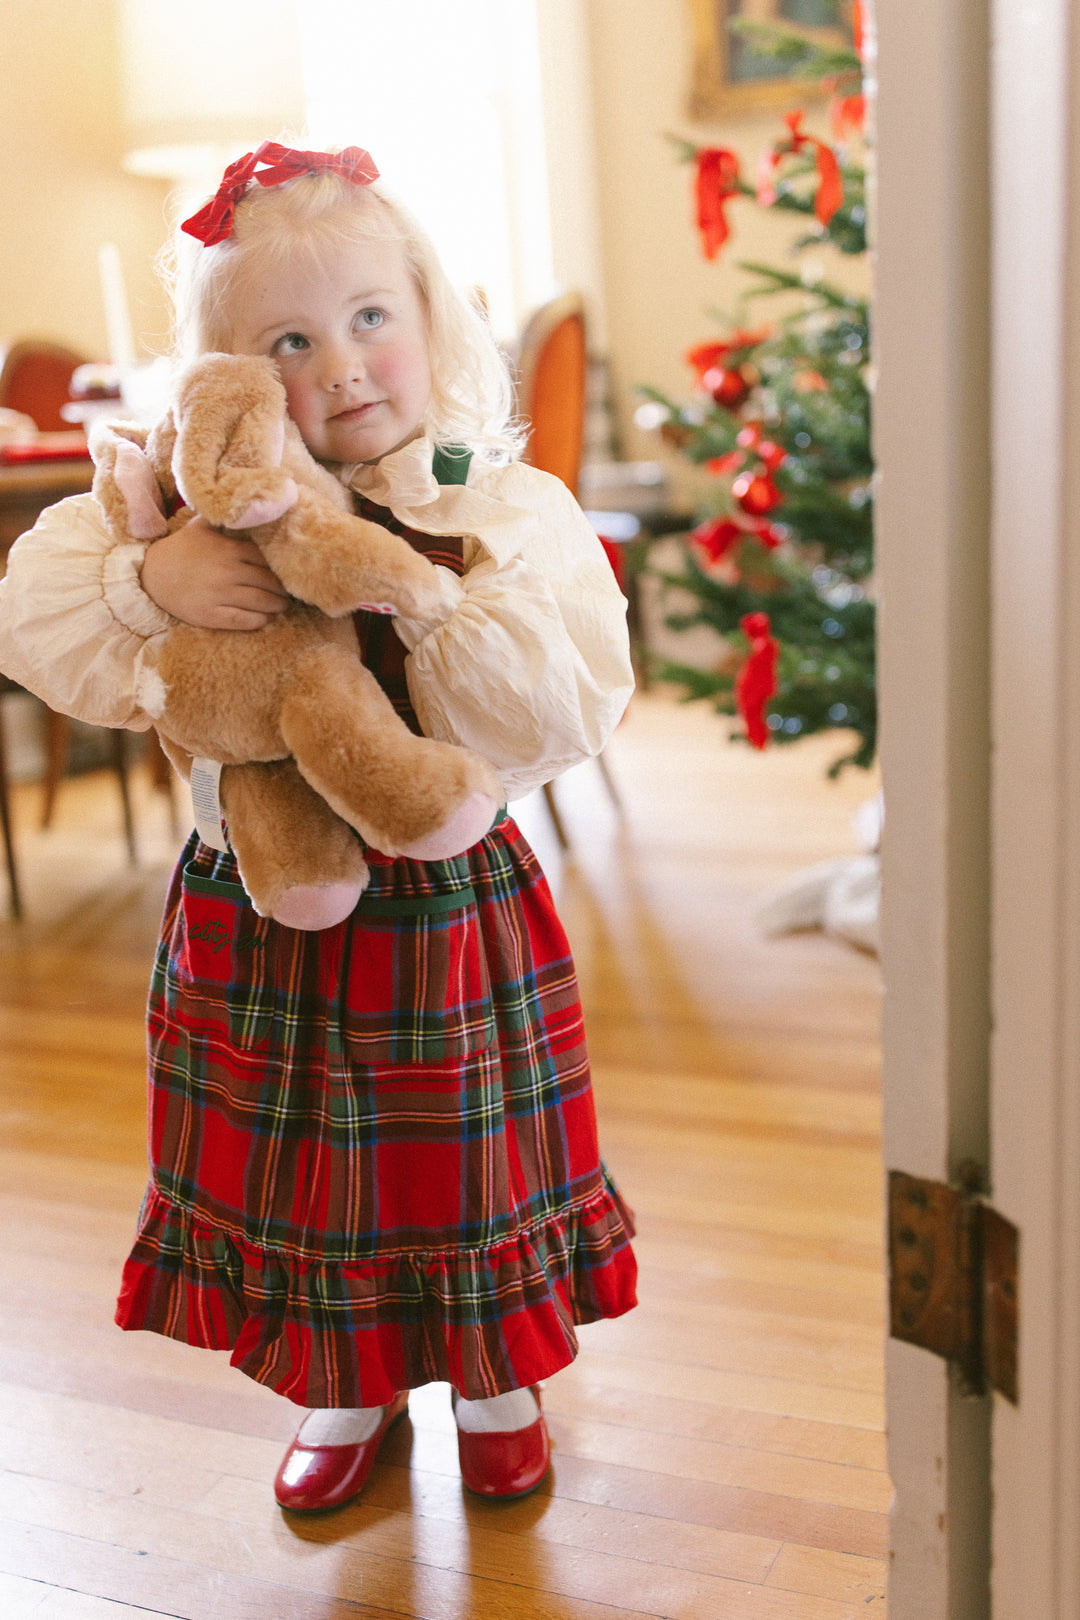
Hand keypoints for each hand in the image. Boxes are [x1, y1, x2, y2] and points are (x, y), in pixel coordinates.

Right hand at [140, 515, 288, 629]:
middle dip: (284, 588)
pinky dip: (259, 621)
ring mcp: (219, 594)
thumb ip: (222, 518)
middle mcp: (228, 571)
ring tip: (283, 606)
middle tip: (292, 592)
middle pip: (269, 581)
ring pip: (261, 602)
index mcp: (229, 550)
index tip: (290, 570)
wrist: (151, 576)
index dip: (281, 566)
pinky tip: (266, 619)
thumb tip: (241, 498)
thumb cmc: (180, 550)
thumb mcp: (199, 527)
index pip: (266, 558)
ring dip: (277, 606)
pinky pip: (243, 620)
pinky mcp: (211, 615)